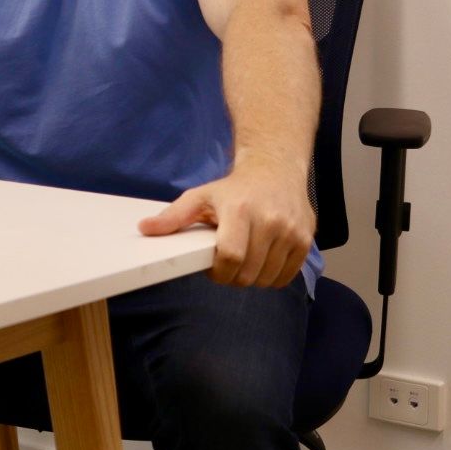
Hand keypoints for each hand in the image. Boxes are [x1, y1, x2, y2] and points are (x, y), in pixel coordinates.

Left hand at [138, 159, 314, 287]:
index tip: (214, 267)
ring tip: (245, 260)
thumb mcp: (200, 196)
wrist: (276, 169)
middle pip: (248, 274)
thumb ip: (173, 216)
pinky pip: (286, 278)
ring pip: (266, 280)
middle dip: (233, 277)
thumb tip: (144, 229)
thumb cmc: (235, 188)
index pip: (230, 257)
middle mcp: (270, 220)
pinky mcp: (306, 240)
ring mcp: (291, 231)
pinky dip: (271, 277)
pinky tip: (262, 260)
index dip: (218, 272)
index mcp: (240, 210)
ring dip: (252, 278)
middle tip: (227, 264)